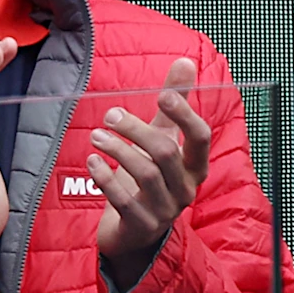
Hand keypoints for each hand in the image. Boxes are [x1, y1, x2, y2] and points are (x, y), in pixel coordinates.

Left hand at [90, 58, 212, 265]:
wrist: (135, 231)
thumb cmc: (152, 178)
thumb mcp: (165, 139)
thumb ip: (176, 103)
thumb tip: (185, 61)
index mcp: (197, 166)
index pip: (200, 137)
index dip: (184, 115)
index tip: (162, 95)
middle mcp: (186, 189)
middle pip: (166, 153)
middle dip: (136, 130)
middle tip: (111, 115)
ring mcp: (165, 210)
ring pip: (145, 174)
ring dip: (117, 150)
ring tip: (96, 136)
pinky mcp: (140, 225)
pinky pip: (123, 200)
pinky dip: (105, 177)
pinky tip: (92, 161)